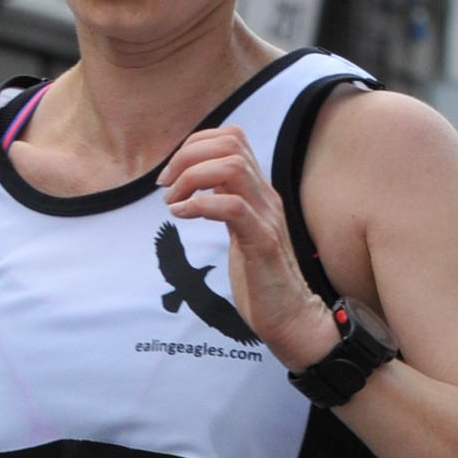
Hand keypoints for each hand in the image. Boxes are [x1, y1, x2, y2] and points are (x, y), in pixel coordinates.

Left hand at [160, 125, 337, 369]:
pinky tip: (182, 216)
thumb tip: (201, 190)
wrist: (291, 318)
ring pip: (231, 167)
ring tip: (172, 202)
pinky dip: (200, 205)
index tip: (171, 176)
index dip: (195, 145)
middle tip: (166, 186)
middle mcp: (265, 197)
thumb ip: (227, 207)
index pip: (231, 138)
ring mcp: (267, 217)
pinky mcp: (264, 243)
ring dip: (192, 177)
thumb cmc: (262, 282)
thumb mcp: (240, 235)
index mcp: (258, 192)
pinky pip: (232, 207)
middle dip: (188, 156)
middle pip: (230, 143)